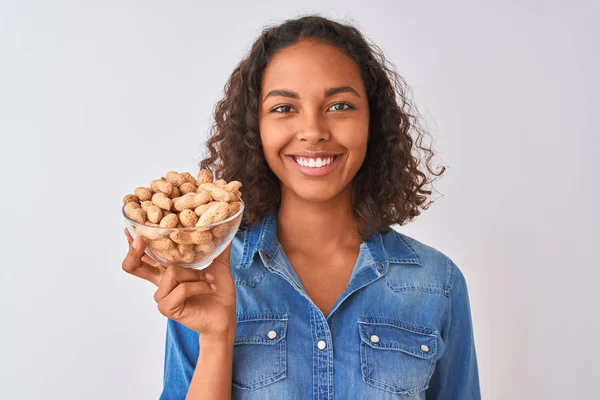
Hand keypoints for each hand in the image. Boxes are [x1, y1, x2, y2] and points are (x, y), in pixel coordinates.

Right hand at [122, 228, 236, 337]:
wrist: (225, 316)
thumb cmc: (218, 292)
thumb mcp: (218, 264)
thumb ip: (218, 246)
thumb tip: (225, 225)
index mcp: (167, 271)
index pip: (145, 255)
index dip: (134, 242)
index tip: (131, 227)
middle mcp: (160, 283)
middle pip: (133, 266)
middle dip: (134, 251)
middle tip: (141, 240)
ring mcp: (162, 296)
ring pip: (171, 272)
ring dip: (195, 274)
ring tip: (210, 279)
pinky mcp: (168, 308)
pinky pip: (181, 288)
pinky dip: (199, 285)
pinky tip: (210, 287)